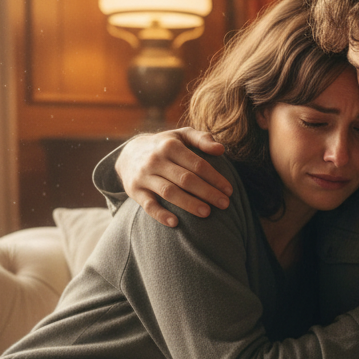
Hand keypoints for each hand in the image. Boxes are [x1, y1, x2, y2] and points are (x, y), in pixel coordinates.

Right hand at [116, 128, 231, 227]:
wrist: (129, 153)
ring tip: (207, 213)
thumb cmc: (165, 145)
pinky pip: (148, 205)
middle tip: (225, 204)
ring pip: (168, 192)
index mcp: (170, 145)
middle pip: (185, 179)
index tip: (229, 190)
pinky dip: (160, 214)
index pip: (197, 164)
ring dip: (188, 203)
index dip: (215, 178)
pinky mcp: (134, 191)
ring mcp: (144, 176)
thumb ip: (202, 139)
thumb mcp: (182, 135)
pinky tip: (175, 223)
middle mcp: (155, 160)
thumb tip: (221, 149)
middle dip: (207, 192)